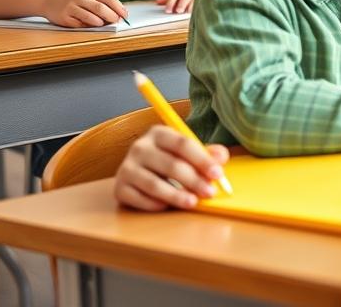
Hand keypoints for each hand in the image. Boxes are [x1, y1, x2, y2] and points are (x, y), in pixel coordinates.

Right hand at [41, 0, 127, 26]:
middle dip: (112, 17)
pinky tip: (88, 24)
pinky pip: (81, 25)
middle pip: (100, 8)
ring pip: (92, 19)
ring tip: (102, 23)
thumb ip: (102, 1)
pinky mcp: (64, 18)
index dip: (118, 8)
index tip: (125, 15)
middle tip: (116, 21)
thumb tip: (120, 14)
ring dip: (101, 23)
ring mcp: (70, 7)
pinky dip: (89, 26)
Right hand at [114, 125, 229, 210]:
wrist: (140, 172)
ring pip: (154, 184)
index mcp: (159, 133)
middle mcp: (139, 147)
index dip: (202, 160)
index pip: (182, 144)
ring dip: (176, 195)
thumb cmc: (172, 160)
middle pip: (170, 165)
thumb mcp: (190, 152)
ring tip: (193, 203)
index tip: (218, 174)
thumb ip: (208, 153)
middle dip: (193, 180)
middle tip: (209, 193)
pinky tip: (168, 207)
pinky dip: (155, 204)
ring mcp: (126, 168)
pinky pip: (139, 199)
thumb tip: (220, 158)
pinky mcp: (119, 188)